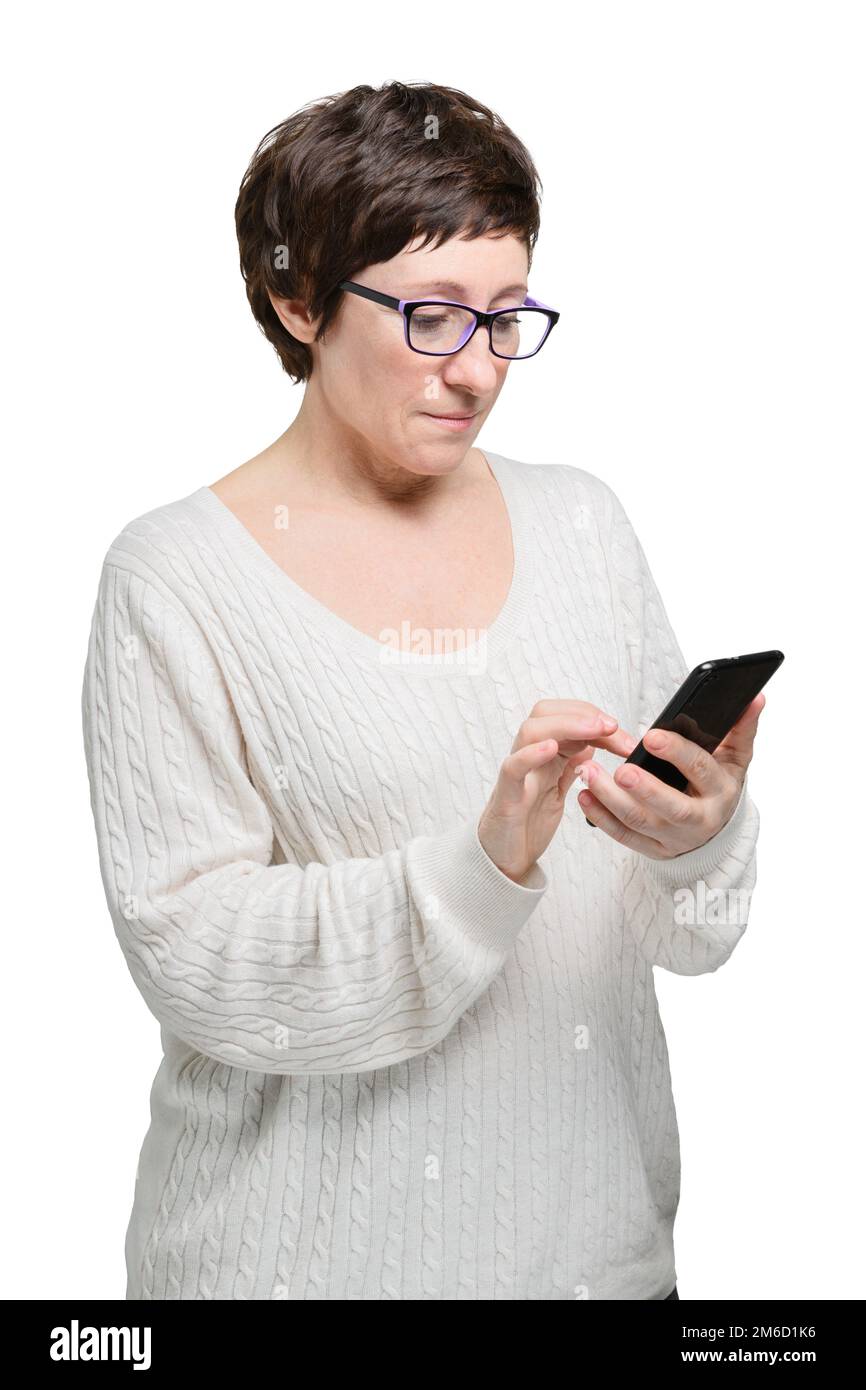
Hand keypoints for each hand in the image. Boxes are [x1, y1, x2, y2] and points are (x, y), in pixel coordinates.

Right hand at [478, 699, 635, 881]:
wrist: (505, 860)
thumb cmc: (529, 824)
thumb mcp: (559, 789)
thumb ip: (572, 765)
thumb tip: (594, 742)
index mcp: (545, 755)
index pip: (566, 717)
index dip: (594, 718)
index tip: (621, 732)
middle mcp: (530, 757)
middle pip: (546, 713)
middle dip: (582, 714)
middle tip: (612, 727)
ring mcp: (518, 774)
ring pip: (531, 731)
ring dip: (566, 725)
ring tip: (593, 730)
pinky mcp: (507, 796)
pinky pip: (513, 768)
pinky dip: (530, 754)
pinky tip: (550, 748)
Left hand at [575, 693, 765, 859]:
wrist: (715, 832)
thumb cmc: (719, 785)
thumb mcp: (735, 759)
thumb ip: (742, 728)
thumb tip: (755, 697)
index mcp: (720, 790)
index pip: (700, 770)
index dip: (677, 753)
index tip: (651, 735)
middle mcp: (699, 818)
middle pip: (672, 807)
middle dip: (646, 789)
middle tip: (620, 770)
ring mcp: (674, 838)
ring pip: (641, 822)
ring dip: (612, 800)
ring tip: (589, 773)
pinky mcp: (653, 849)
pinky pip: (625, 836)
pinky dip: (602, 819)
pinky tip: (584, 797)